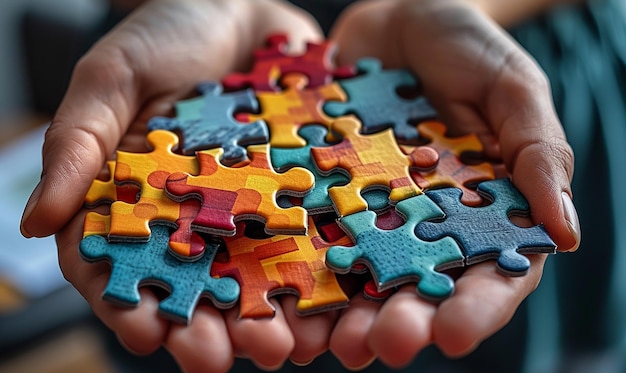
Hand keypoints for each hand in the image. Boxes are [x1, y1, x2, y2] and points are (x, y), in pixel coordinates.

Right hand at [22, 0, 331, 370]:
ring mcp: (248, 207)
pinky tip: (326, 305)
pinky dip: (315, 274)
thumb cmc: (169, 33)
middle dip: (199, 325)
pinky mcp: (297, 192)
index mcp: (135, 195)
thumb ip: (77, 143)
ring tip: (278, 348)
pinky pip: (308, 238)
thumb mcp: (113, 77)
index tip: (141, 333)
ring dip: (260, 317)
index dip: (125, 302)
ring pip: (251, 275)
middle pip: (190, 284)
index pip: (118, 262)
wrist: (244, 7)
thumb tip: (35, 223)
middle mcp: (191, 213)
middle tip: (214, 358)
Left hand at [325, 0, 578, 367]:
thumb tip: (567, 233)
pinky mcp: (320, 192)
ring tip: (327, 342)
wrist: (395, 13)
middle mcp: (422, 224)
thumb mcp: (512, 88)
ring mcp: (367, 212)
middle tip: (380, 344)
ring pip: (357, 276)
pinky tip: (278, 288)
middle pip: (416, 290)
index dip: (474, 309)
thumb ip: (537, 153)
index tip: (452, 333)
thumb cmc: (464, 45)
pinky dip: (293, 264)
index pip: (488, 274)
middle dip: (400, 322)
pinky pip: (305, 231)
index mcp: (480, 212)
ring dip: (343, 314)